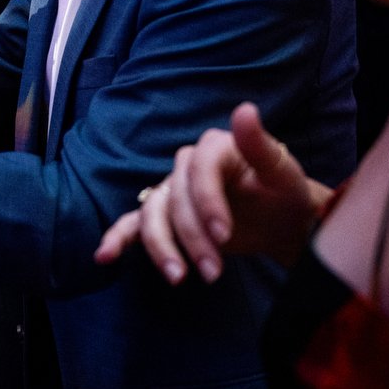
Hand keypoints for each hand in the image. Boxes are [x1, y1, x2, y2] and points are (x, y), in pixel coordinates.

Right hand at [95, 102, 328, 282]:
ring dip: (162, 247)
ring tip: (179, 278)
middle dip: (191, 237)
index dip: (206, 203)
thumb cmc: (284, 192)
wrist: (281, 220)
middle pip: (175, 199)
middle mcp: (188, 165)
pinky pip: (135, 224)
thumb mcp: (281, 171)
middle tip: (213, 273)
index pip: (199, 171)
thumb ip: (259, 144)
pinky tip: (104, 256)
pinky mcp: (165, 215)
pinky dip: (118, 238)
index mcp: (214, 147)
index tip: (224, 235)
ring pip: (152, 214)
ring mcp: (172, 190)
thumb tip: (245, 109)